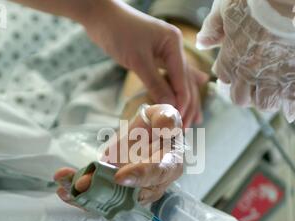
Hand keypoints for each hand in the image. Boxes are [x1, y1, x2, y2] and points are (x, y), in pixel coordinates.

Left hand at [55, 104, 183, 205]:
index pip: (158, 173)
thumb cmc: (157, 125)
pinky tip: (63, 190)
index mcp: (169, 164)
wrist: (144, 134)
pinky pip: (98, 198)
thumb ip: (166, 120)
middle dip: (103, 190)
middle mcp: (150, 184)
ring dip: (86, 196)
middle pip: (129, 194)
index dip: (140, 176)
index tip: (119, 177)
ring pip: (110, 199)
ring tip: (65, 187)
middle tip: (81, 184)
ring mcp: (130, 191)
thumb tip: (164, 127)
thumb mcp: (164, 115)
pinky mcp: (113, 192)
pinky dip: (79, 197)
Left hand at [83, 0, 207, 127]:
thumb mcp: (138, 60)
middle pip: (186, 82)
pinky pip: (170, 78)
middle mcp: (174, 48)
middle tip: (185, 129)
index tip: (179, 122)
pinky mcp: (156, 58)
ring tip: (194, 122)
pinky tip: (185, 102)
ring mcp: (166, 53)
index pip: (183, 78)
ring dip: (185, 102)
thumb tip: (171, 107)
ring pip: (180, 82)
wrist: (100, 16)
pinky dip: (175, 92)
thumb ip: (156, 83)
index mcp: (174, 44)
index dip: (182, 102)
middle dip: (187, 106)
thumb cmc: (118, 32)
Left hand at [197, 0, 294, 121]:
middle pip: (241, 98)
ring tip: (274, 93)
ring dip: (267, 100)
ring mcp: (273, 78)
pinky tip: (292, 109)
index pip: (224, 78)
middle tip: (254, 87)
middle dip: (245, 94)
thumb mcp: (225, 7)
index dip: (229, 77)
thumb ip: (213, 27)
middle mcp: (249, 73)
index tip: (235, 74)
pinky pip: (294, 101)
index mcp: (231, 58)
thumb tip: (202, 43)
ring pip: (265, 104)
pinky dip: (293, 107)